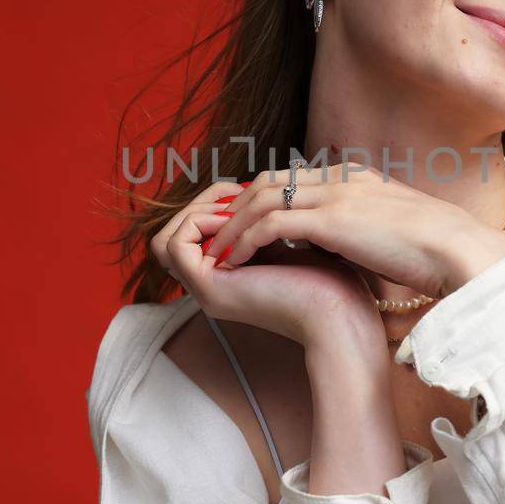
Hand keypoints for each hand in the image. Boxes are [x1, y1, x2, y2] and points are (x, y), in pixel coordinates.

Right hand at [150, 179, 385, 357]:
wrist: (340, 313)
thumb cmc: (329, 281)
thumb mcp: (288, 241)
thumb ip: (264, 224)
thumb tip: (250, 191)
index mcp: (229, 276)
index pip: (194, 234)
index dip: (212, 204)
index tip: (245, 190)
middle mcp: (212, 285)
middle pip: (173, 235)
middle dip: (200, 203)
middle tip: (234, 192)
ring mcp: (206, 290)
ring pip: (164, 240)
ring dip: (196, 212)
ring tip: (234, 208)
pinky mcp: (208, 289)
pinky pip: (174, 246)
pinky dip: (198, 223)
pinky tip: (233, 220)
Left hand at [201, 162, 504, 300]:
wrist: (461, 252)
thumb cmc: (439, 253)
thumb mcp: (396, 232)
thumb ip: (368, 232)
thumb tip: (353, 251)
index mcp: (358, 178)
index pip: (296, 178)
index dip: (263, 201)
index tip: (244, 228)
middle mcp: (342, 178)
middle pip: (269, 180)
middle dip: (237, 207)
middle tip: (216, 236)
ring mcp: (336, 195)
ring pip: (261, 199)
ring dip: (231, 226)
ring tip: (213, 253)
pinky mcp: (331, 220)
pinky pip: (269, 223)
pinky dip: (243, 241)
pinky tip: (231, 263)